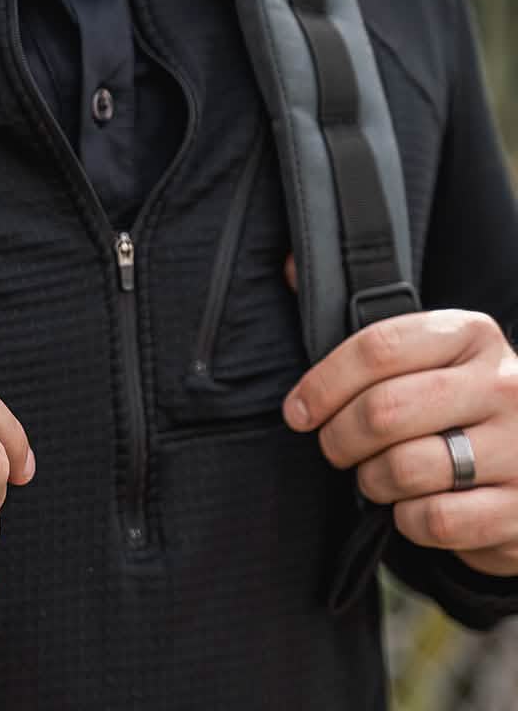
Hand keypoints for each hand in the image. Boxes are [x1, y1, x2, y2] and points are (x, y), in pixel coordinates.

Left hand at [282, 308, 517, 576]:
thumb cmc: (456, 405)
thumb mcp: (424, 355)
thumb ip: (361, 325)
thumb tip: (290, 267)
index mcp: (469, 334)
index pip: (376, 348)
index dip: (322, 384)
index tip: (297, 412)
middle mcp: (504, 383)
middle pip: (384, 411)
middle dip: (339, 438)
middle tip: (334, 449)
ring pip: (406, 468)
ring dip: (372, 481)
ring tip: (374, 477)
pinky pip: (438, 519)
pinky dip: (409, 520)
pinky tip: (412, 507)